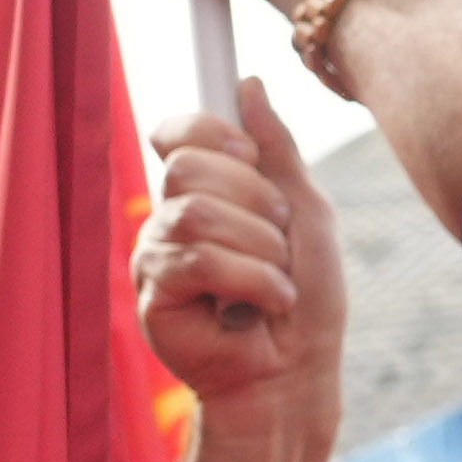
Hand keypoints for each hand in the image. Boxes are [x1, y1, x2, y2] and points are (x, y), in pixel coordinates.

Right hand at [139, 83, 350, 435]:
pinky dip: (250, 280)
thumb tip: (248, 85)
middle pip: (186, 166)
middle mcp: (171, 218)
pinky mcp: (153, 298)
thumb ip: (277, 152)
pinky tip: (263, 308)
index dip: (206, 129)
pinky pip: (196, 261)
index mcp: (204, 192)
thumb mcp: (306, 213)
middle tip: (279, 238)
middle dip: (253, 198)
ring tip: (277, 282)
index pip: (175, 132)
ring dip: (259, 247)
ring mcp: (157, 258)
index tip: (247, 152)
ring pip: (194, 213)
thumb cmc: (307, 300)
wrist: (298, 375)